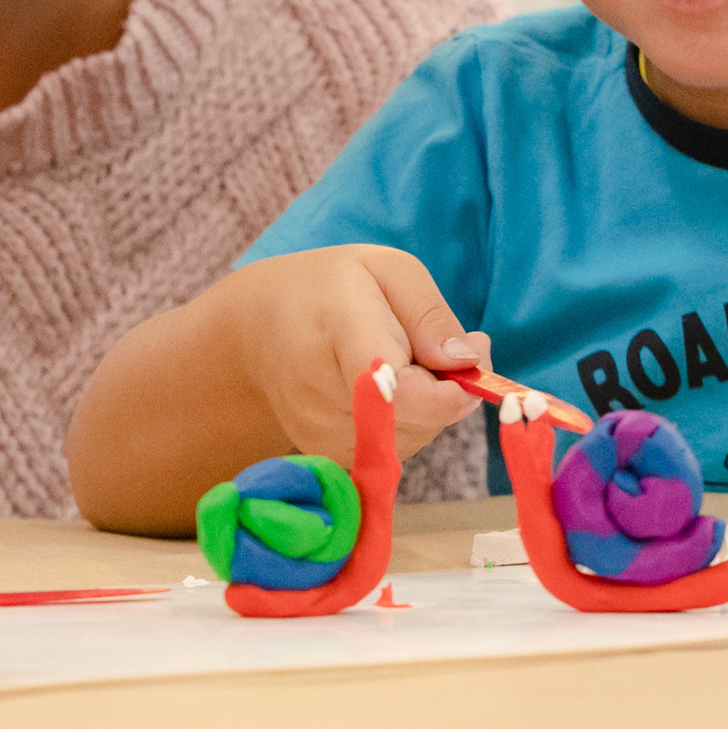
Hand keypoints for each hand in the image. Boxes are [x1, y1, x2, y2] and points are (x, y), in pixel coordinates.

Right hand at [222, 245, 487, 466]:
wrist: (256, 331)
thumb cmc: (330, 289)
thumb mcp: (388, 271)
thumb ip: (431, 315)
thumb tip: (469, 362)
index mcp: (341, 329)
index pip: (396, 386)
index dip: (447, 391)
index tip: (471, 368)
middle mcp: (323, 393)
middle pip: (418, 416)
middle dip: (448, 388)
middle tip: (435, 345)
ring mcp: (320, 434)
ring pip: (414, 437)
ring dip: (427, 406)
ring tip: (399, 363)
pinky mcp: (325, 457)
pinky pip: (394, 450)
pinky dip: (405, 423)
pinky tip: (382, 391)